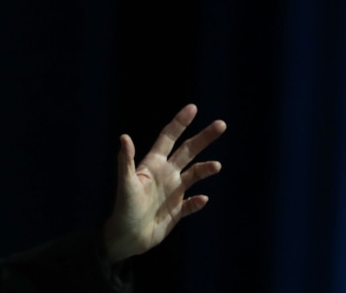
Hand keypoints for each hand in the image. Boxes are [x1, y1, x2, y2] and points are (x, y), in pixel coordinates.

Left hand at [103, 103, 225, 261]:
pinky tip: (203, 199)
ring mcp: (172, 192)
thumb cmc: (124, 209)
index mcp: (153, 165)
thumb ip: (126, 161)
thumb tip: (124, 137)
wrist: (127, 237)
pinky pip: (192, 204)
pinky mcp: (177, 211)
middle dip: (204, 137)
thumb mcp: (125, 183)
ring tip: (217, 166)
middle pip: (188, 151)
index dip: (180, 122)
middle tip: (221, 124)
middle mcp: (165, 175)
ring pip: (194, 175)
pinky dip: (198, 201)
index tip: (193, 108)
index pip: (169, 138)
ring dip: (206, 169)